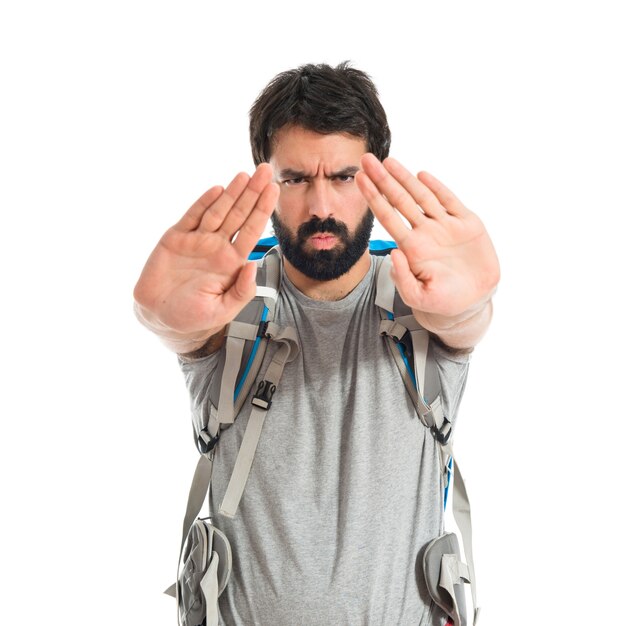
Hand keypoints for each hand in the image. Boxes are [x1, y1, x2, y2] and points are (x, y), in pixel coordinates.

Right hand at [133, 164, 277, 337]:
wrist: (161, 319)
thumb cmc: (194, 318)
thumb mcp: (223, 310)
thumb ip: (242, 291)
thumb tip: (254, 265)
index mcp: (232, 263)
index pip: (252, 230)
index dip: (263, 209)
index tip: (274, 190)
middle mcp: (217, 247)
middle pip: (239, 214)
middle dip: (253, 192)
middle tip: (265, 170)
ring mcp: (197, 241)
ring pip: (218, 211)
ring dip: (232, 192)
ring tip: (246, 175)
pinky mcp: (176, 239)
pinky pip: (192, 217)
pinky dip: (204, 202)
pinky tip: (218, 190)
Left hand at [356, 155, 499, 327]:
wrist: (472, 301)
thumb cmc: (442, 301)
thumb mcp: (418, 296)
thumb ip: (403, 278)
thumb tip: (393, 253)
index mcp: (412, 247)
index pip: (387, 217)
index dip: (374, 197)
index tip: (359, 180)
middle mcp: (425, 232)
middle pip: (400, 200)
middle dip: (383, 180)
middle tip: (366, 159)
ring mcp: (445, 226)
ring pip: (422, 196)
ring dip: (405, 178)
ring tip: (388, 161)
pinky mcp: (467, 224)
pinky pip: (449, 201)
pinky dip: (437, 187)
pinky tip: (422, 175)